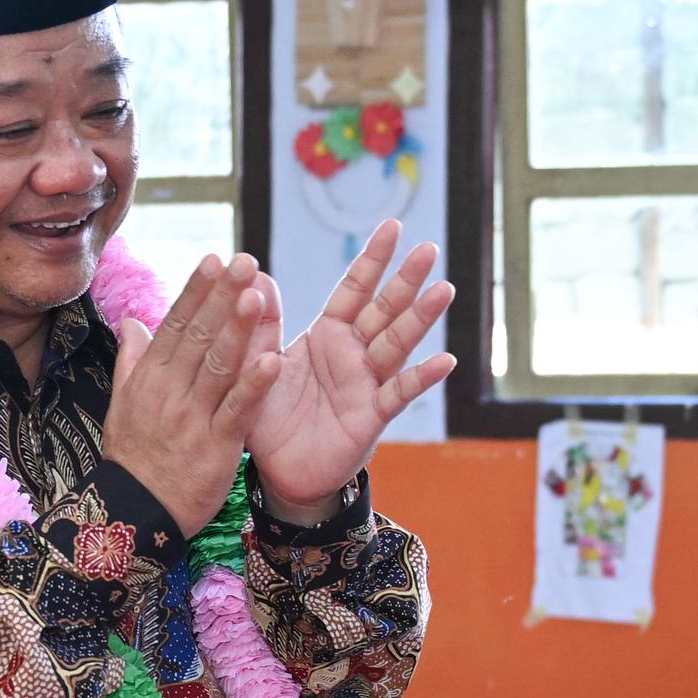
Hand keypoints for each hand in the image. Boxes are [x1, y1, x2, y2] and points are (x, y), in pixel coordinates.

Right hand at [100, 255, 279, 535]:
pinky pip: (237, 411)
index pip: (175, 325)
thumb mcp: (122, 407)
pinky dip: (254, 386)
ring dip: (238, 329)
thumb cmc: (134, 460)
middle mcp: (169, 391)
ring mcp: (192, 418)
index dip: (196, 292)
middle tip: (244, 260)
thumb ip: (132, 361)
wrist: (134, 516)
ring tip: (257, 294)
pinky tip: (272, 359)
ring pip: (218, 366)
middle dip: (222, 296)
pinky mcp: (215, 447)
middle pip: (199, 336)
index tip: (214, 259)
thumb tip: (132, 322)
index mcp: (150, 378)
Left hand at [246, 220, 454, 524]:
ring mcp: (366, 383)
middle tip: (430, 248)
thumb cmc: (268, 415)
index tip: (393, 226)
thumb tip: (253, 273)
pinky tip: (445, 360)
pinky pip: (398, 393)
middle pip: (384, 310)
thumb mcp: (255, 363)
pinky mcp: (370, 417)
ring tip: (444, 290)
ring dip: (420, 318)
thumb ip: (258, 324)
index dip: (372, 259)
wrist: (277, 471)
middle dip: (406, 280)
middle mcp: (352, 354)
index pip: (354, 290)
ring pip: (397, 344)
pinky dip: (421, 377)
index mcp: (326, 335)